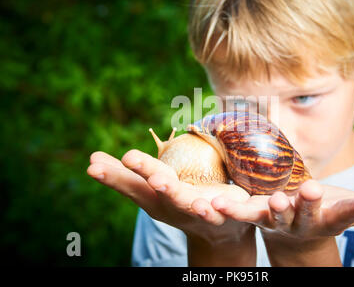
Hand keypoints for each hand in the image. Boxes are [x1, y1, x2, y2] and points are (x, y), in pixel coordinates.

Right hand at [86, 150, 251, 244]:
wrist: (221, 230)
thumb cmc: (181, 202)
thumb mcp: (152, 187)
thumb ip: (126, 175)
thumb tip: (91, 158)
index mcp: (157, 196)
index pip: (134, 183)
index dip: (115, 174)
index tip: (93, 165)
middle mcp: (175, 206)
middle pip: (161, 190)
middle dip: (147, 175)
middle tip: (131, 159)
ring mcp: (201, 212)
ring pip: (189, 204)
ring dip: (177, 195)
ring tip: (162, 182)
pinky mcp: (227, 215)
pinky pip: (226, 213)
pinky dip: (220, 210)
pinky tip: (215, 204)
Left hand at [210, 177, 353, 242]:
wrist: (297, 230)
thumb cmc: (328, 211)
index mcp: (330, 219)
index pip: (348, 215)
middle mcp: (304, 223)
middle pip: (306, 215)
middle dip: (308, 204)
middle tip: (310, 190)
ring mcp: (278, 221)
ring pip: (272, 217)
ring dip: (269, 210)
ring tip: (271, 201)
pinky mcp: (256, 215)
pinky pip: (241, 213)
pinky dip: (229, 210)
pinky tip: (216, 204)